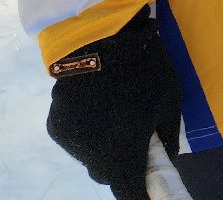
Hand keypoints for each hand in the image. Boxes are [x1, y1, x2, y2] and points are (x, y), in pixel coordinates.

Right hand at [46, 8, 180, 199]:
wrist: (98, 38)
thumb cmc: (143, 69)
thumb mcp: (168, 100)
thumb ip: (166, 137)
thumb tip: (163, 160)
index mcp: (120, 154)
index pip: (129, 193)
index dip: (142, 194)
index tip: (150, 192)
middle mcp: (89, 155)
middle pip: (107, 174)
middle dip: (122, 163)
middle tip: (137, 138)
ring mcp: (68, 142)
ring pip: (90, 156)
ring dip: (103, 145)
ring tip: (116, 111)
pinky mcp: (54, 126)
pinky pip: (76, 139)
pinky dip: (87, 130)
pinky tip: (97, 102)